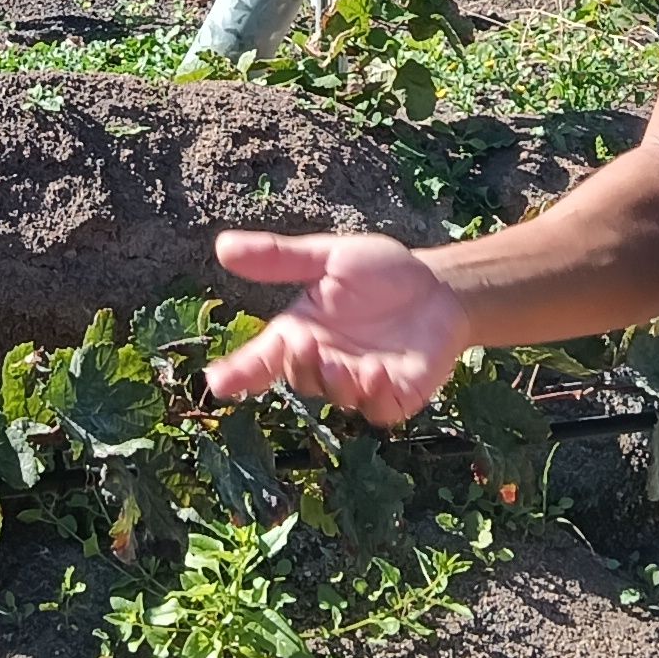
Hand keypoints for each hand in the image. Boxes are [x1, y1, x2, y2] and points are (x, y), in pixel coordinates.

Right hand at [203, 230, 469, 424]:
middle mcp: (325, 361)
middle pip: (298, 379)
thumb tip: (222, 246)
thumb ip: (280, 257)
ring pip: (335, 398)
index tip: (217, 383)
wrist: (441, 287)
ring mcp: (359, 383)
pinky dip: (375, 398)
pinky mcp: (394, 397)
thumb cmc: (381, 272)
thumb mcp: (329, 257)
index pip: (261, 358)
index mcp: (301, 331)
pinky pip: (377, 411)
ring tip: (348, 362)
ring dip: (336, 382)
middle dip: (300, 367)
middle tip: (307, 344)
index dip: (238, 373)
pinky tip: (380, 373)